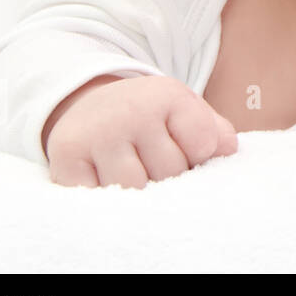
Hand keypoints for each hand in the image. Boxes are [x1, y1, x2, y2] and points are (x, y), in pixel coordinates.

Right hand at [44, 75, 237, 187]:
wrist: (91, 106)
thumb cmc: (151, 118)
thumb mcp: (186, 112)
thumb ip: (214, 131)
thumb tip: (229, 150)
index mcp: (167, 94)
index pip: (203, 145)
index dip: (196, 156)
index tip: (182, 146)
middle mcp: (130, 110)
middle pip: (169, 172)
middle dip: (168, 178)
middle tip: (151, 162)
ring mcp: (95, 134)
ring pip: (135, 190)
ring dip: (138, 193)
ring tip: (132, 173)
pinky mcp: (66, 158)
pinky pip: (98, 199)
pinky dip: (105, 200)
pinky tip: (106, 182)